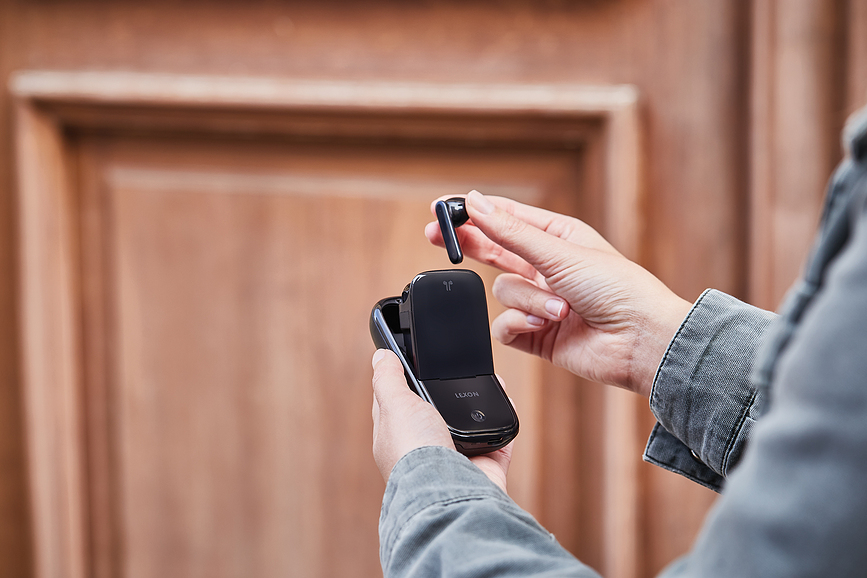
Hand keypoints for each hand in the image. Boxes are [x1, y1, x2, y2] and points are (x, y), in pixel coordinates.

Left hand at [371, 349, 511, 490]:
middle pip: (438, 410)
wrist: (450, 493)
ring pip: (469, 423)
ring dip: (480, 401)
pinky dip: (503, 421)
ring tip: (488, 379)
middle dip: (449, 390)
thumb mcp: (394, 405)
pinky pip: (497, 438)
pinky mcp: (484, 467)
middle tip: (460, 367)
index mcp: (398, 435)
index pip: (399, 401)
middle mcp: (426, 449)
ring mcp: (455, 459)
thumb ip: (387, 380)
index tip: (417, 359)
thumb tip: (381, 356)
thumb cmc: (414, 453)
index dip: (406, 379)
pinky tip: (505, 402)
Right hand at [425, 191, 690, 396]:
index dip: (473, 212)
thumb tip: (475, 203)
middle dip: (470, 246)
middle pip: (494, 251)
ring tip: (561, 308)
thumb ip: (510, 232)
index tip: (442, 207)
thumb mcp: (560, 252)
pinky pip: (505, 326)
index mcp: (557, 238)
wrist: (641, 343)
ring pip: (503, 293)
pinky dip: (523, 325)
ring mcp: (541, 301)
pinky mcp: (537, 334)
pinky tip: (547, 325)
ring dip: (528, 301)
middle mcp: (546, 268)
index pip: (506, 218)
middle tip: (436, 237)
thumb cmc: (618, 289)